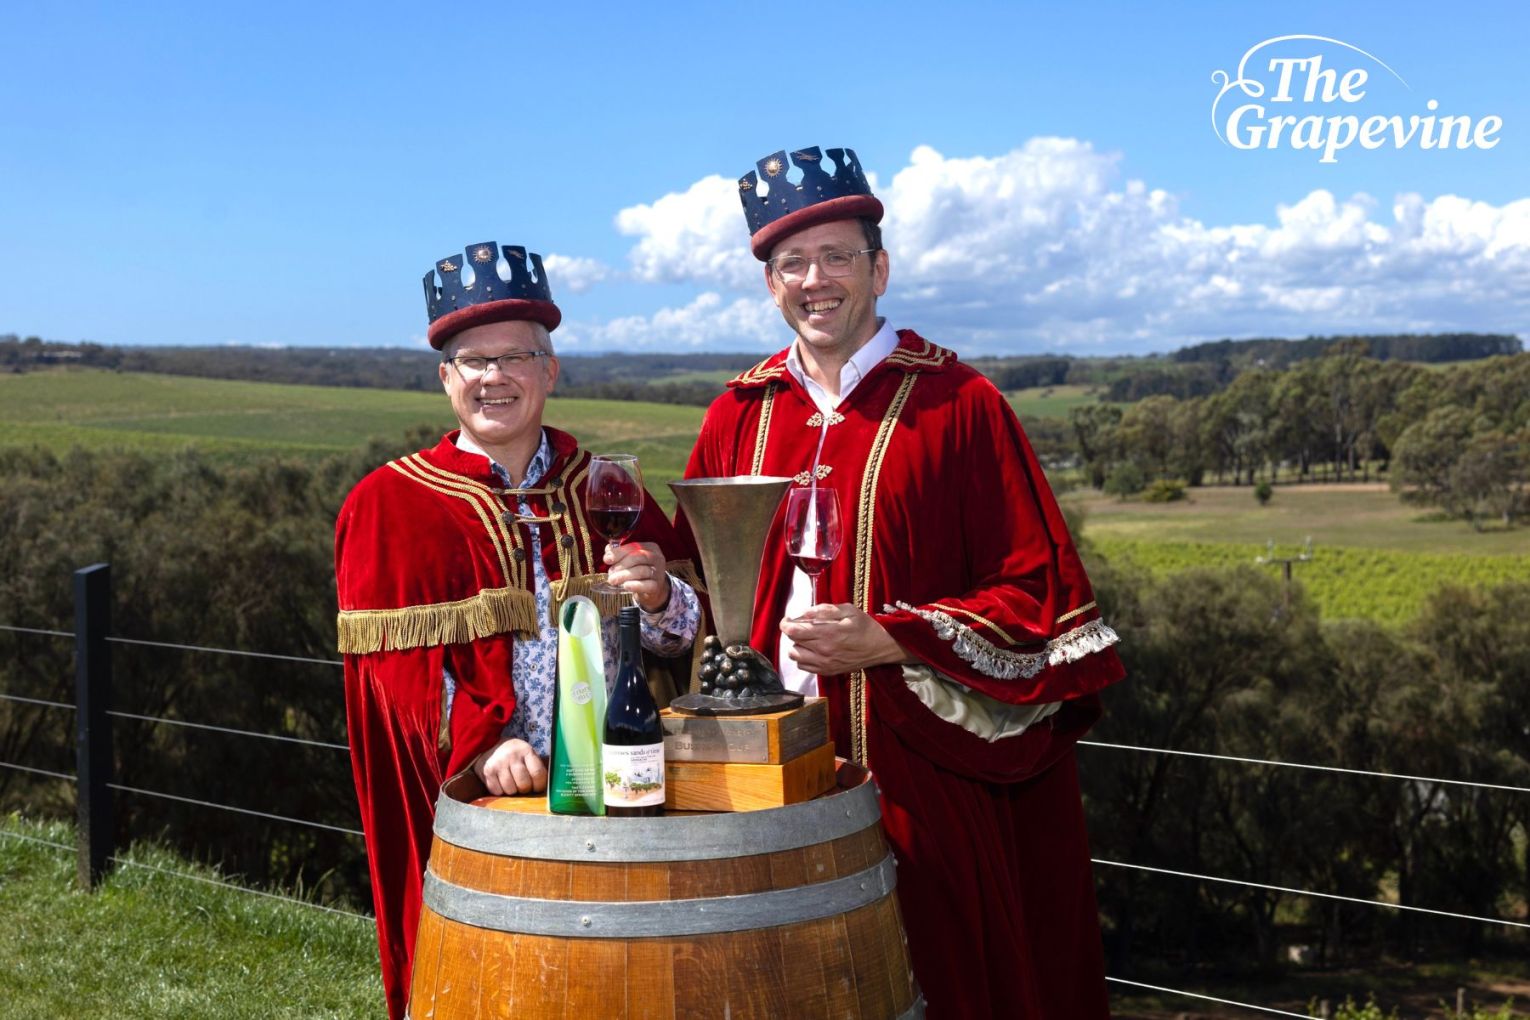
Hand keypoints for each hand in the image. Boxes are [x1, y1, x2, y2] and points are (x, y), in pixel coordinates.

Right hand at [472, 737, 546, 795]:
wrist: (488, 746)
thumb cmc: (513, 754)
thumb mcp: (526, 754)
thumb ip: (535, 766)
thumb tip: (544, 787)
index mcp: (526, 750)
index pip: (537, 773)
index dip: (539, 785)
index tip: (537, 787)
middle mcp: (512, 756)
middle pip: (524, 784)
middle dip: (525, 789)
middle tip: (523, 786)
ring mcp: (498, 764)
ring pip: (510, 790)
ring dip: (512, 791)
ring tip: (512, 784)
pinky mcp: (488, 772)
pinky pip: (497, 791)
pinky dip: (500, 791)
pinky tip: (501, 783)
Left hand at [604, 541, 671, 612]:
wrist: (651, 589)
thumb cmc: (638, 570)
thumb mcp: (630, 559)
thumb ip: (619, 554)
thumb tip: (608, 553)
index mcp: (651, 547)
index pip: (634, 546)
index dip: (619, 552)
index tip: (607, 559)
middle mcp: (657, 558)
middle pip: (639, 557)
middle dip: (621, 564)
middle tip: (610, 572)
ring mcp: (658, 572)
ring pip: (642, 571)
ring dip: (624, 575)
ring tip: (613, 580)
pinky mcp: (657, 586)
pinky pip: (647, 585)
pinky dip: (635, 585)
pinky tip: (625, 586)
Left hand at [779, 603, 909, 675]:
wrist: (881, 647)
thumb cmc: (865, 626)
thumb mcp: (848, 610)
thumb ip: (824, 610)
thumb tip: (804, 613)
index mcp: (828, 633)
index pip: (794, 631)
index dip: (785, 624)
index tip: (787, 619)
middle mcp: (823, 651)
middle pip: (792, 643)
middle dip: (792, 633)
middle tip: (801, 627)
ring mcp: (825, 664)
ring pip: (796, 657)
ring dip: (797, 646)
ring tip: (806, 639)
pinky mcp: (828, 672)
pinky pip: (804, 667)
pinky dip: (803, 658)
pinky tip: (812, 650)